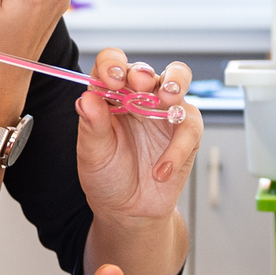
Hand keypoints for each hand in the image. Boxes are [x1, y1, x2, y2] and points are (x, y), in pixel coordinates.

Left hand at [76, 50, 202, 221]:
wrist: (129, 210)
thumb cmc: (107, 177)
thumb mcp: (93, 154)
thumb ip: (92, 125)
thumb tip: (87, 98)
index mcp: (111, 96)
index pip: (111, 64)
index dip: (112, 65)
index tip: (111, 79)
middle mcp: (138, 97)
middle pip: (145, 69)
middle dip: (143, 73)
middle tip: (139, 84)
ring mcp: (164, 111)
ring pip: (178, 79)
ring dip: (174, 83)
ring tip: (166, 98)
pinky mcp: (185, 131)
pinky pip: (188, 127)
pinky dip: (176, 150)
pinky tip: (161, 171)